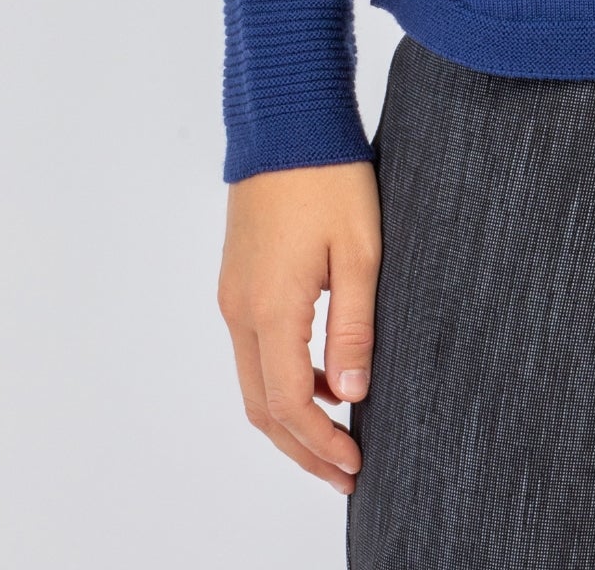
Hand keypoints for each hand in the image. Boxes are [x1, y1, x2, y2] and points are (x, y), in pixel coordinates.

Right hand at [217, 160, 381, 492]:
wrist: (287, 120)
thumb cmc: (330, 177)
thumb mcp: (360, 251)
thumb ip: (354, 327)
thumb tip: (351, 396)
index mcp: (271, 308)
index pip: (289, 403)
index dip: (321, 443)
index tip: (356, 465)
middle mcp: (240, 310)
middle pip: (262, 407)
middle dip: (302, 448)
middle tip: (345, 474)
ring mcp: (234, 295)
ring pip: (253, 382)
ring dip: (291, 417)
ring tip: (338, 436)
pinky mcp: (238, 279)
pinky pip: (254, 350)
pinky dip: (282, 381)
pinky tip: (322, 378)